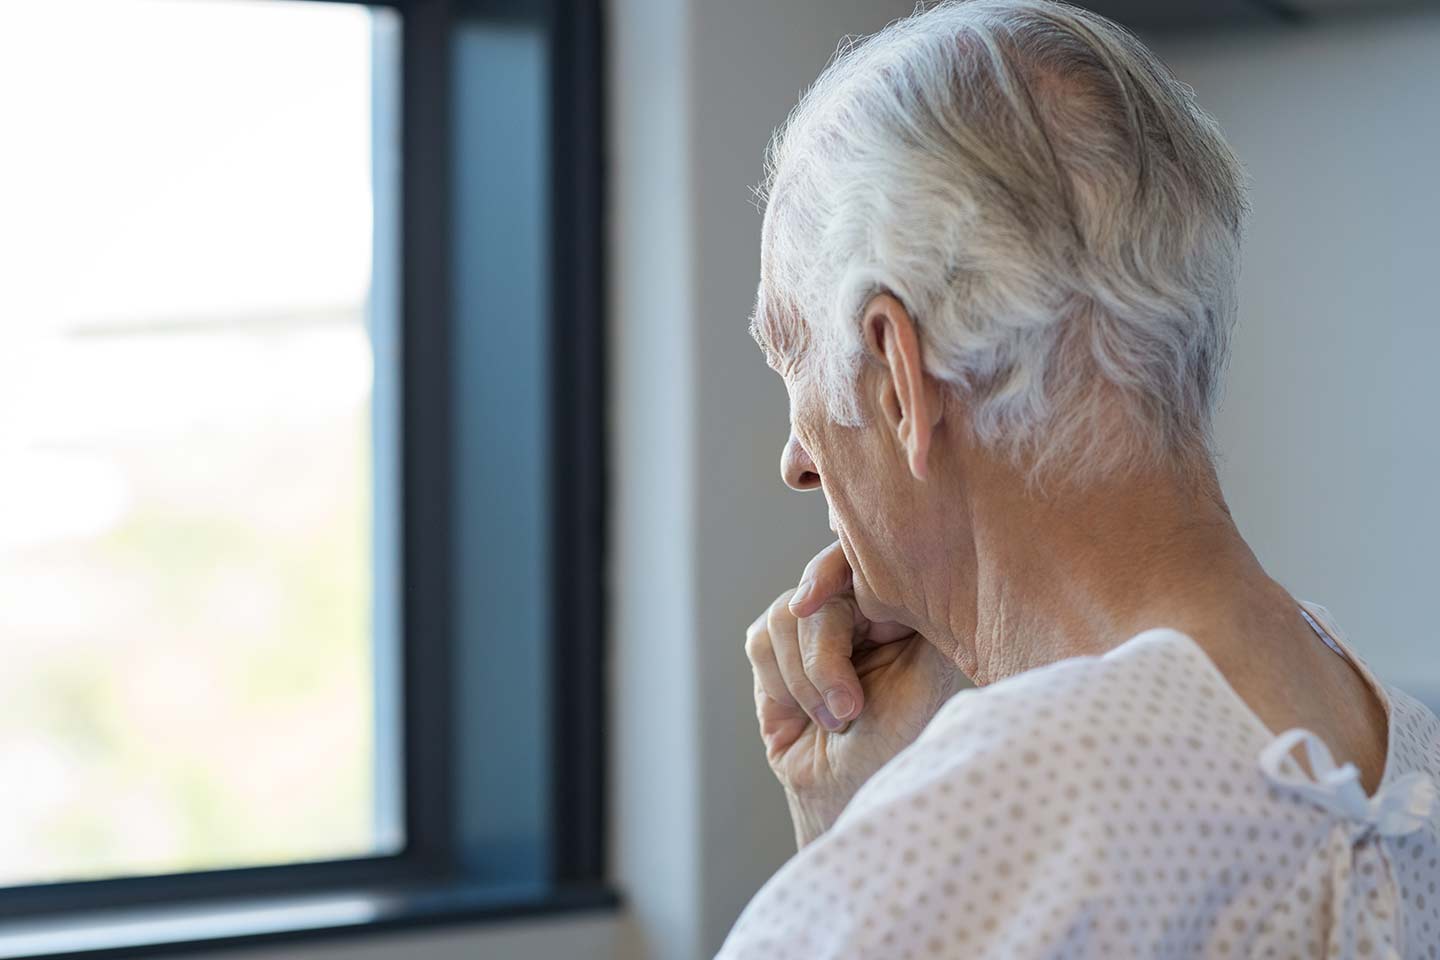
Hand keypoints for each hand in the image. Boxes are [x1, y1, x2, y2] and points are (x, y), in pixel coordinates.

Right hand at [744, 541, 960, 846]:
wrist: (856, 797)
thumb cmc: (902, 742)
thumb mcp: (923, 670)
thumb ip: (911, 609)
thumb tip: (897, 556)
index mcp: (896, 606)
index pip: (861, 558)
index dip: (837, 570)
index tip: (821, 597)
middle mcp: (853, 611)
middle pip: (818, 590)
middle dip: (825, 655)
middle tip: (848, 710)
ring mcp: (810, 631)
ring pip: (784, 617)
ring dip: (808, 681)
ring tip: (837, 722)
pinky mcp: (772, 656)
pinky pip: (760, 643)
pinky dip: (784, 688)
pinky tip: (809, 720)